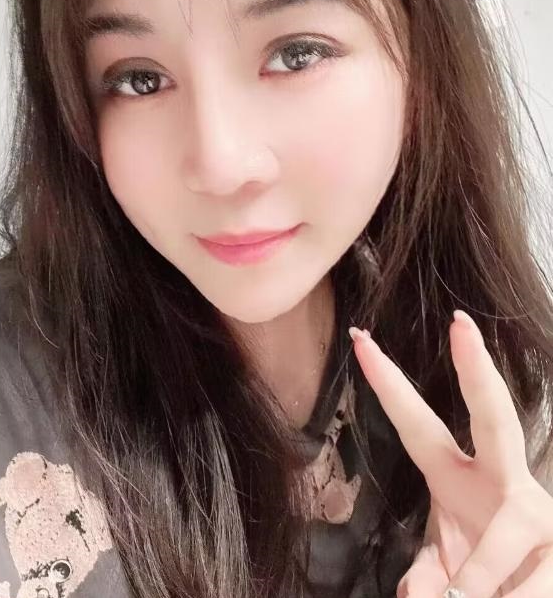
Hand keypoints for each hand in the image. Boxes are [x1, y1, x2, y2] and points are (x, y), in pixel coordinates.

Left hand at [349, 310, 552, 597]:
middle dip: (476, 370)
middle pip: (494, 416)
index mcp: (458, 477)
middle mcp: (504, 481)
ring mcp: (540, 509)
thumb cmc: (489, 572)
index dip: (388, 385)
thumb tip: (413, 596)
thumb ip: (427, 572)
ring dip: (478, 579)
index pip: (417, 426)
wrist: (540, 594)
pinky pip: (532, 584)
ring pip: (506, 536)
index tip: (360, 339)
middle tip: (460, 325)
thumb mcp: (450, 565)